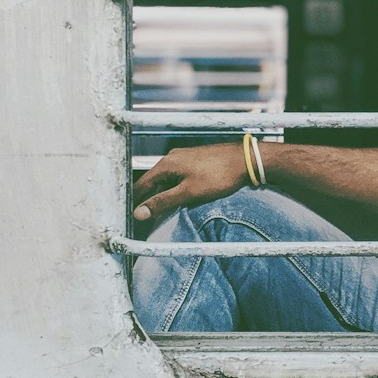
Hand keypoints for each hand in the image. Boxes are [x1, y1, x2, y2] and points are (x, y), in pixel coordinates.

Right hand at [132, 143, 249, 223]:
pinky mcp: (196, 162)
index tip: (131, 216)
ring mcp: (185, 159)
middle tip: (143, 218)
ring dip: (161, 196)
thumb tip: (139, 212)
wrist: (246, 159)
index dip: (135, 202)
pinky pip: (177, 178)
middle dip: (147, 200)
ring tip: (158, 214)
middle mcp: (172, 159)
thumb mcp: (189, 192)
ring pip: (165, 181)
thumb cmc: (220, 174)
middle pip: (152, 183)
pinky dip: (173, 190)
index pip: (141, 185)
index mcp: (167, 164)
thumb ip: (163, 202)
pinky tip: (177, 201)